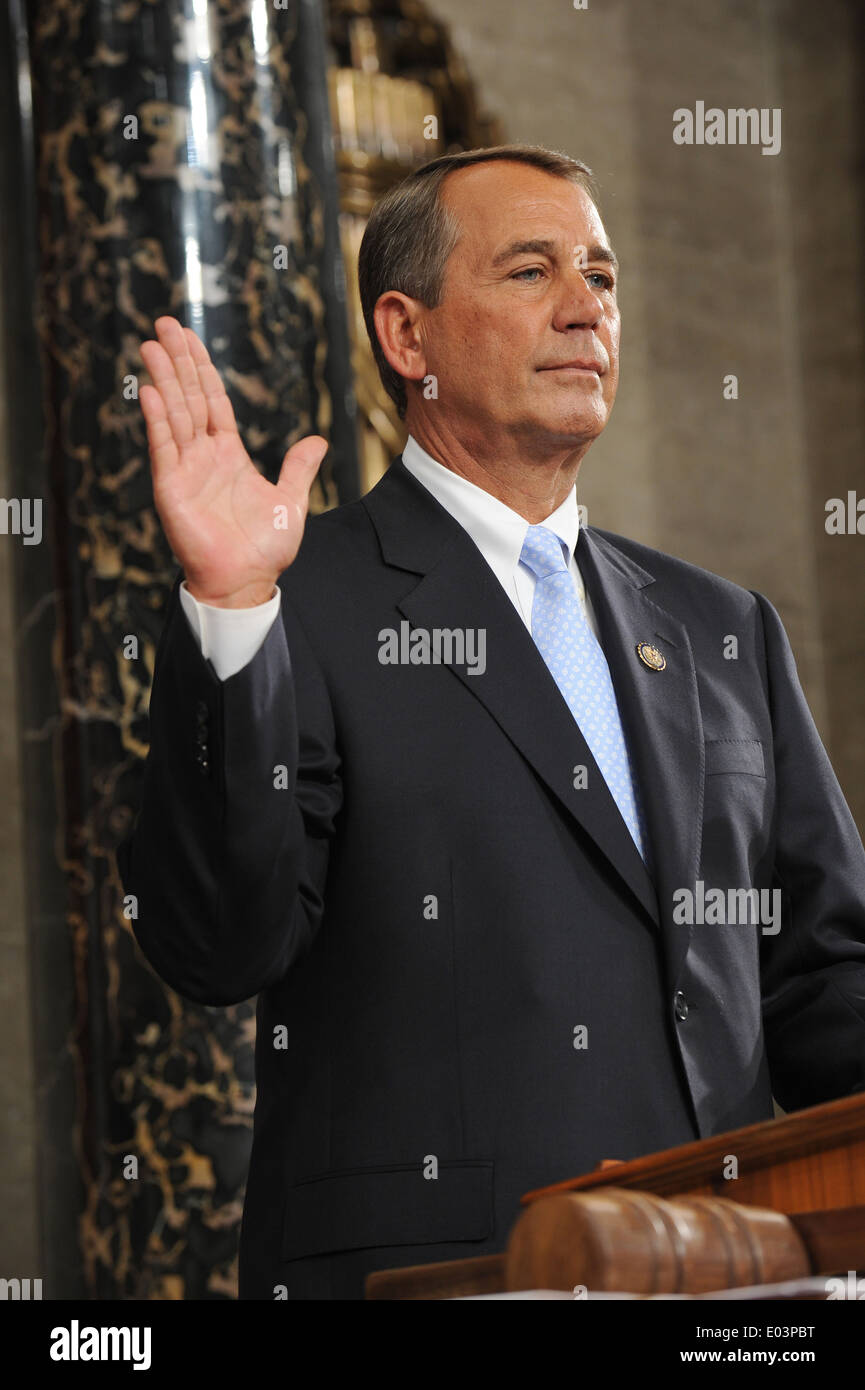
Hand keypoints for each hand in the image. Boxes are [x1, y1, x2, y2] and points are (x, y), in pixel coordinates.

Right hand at [139, 316, 328, 606]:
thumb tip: (319, 442)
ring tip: (151, 344)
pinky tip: (151, 391)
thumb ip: (299, 468)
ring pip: (174, 414)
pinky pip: (164, 447)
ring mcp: (185, 470)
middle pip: (190, 397)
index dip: (202, 368)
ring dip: (164, 378)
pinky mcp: (171, 488)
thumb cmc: (265, 550)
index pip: (212, 400)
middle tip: (164, 323)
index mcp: (229, 455)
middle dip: (178, 360)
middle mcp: (203, 457)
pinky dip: (157, 419)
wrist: (247, 582)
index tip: (188, 338)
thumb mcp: (290, 501)